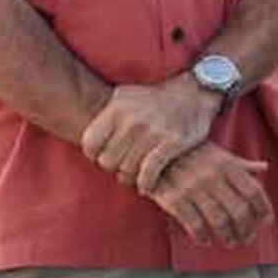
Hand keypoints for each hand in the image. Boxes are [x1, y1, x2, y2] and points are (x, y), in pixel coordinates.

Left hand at [82, 74, 221, 193]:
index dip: (94, 156)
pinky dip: (145, 183)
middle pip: (107, 161)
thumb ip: (104, 114)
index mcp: (117, 108)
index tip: (104, 157)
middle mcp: (133, 120)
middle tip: (121, 167)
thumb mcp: (125, 96)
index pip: (90, 144)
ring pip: (127, 169)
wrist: (195, 92)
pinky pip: (149, 173)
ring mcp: (154, 132)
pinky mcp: (172, 143)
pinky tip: (146, 185)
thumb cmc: (155, 97)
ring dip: (129, 178)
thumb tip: (81, 129)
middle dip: (113, 168)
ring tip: (133, 176)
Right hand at [146, 141, 273, 247]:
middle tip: (247, 239)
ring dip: (227, 236)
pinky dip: (202, 236)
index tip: (266, 221)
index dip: (263, 208)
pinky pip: (194, 224)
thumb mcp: (219, 154)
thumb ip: (242, 165)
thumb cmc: (193, 154)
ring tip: (230, 242)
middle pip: (239, 210)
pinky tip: (205, 240)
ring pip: (219, 221)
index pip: (253, 190)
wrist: (155, 151)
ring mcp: (194, 188)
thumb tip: (264, 168)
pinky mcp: (175, 199)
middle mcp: (214, 177)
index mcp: (228, 165)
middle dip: (246, 229)